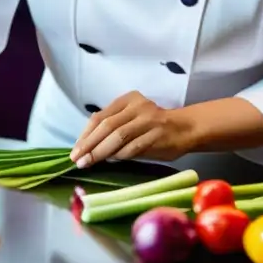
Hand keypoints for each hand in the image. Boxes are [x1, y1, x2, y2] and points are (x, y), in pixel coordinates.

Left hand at [69, 91, 190, 168]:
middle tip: (77, 159)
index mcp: (128, 99)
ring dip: (100, 152)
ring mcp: (148, 120)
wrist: (187, 128)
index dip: (85, 134)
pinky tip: (111, 161)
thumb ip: (114, 126)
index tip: (76, 150)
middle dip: (89, 144)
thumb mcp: (133, 119)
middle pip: (106, 126)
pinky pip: (133, 147)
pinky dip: (120, 155)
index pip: (100, 117)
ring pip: (118, 136)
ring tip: (88, 163)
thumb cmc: (155, 126)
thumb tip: (88, 143)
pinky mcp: (157, 135)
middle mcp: (137, 106)